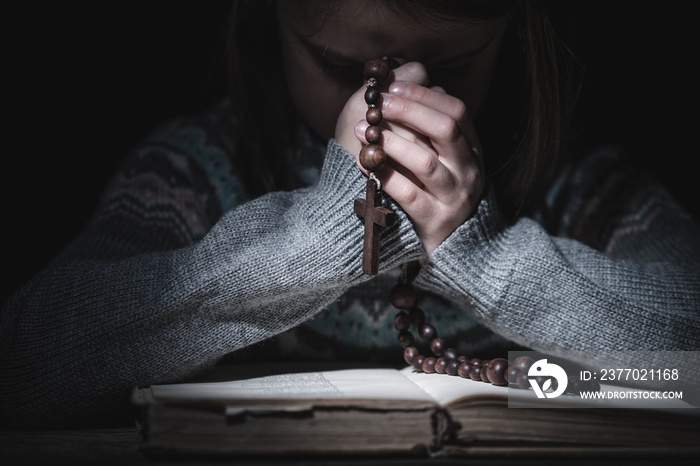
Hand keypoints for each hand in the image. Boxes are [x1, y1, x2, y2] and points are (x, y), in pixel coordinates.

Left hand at [336, 62, 484, 256]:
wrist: (456, 250)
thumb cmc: (437, 194)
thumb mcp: (443, 159)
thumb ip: (430, 125)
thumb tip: (413, 79)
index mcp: (471, 151)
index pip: (456, 112)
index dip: (424, 95)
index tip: (394, 86)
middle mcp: (468, 172)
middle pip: (445, 130)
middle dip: (410, 111)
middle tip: (379, 102)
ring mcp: (454, 198)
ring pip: (425, 163)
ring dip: (392, 142)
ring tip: (365, 131)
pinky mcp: (435, 222)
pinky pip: (407, 195)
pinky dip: (383, 176)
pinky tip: (362, 163)